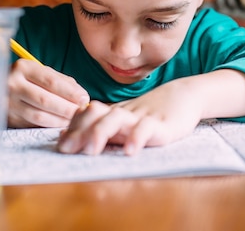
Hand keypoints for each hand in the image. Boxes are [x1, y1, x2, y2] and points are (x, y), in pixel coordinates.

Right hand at [7, 59, 89, 127]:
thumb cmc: (28, 79)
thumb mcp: (42, 73)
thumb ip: (63, 82)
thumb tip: (82, 97)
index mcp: (23, 67)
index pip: (51, 82)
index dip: (70, 92)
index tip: (84, 99)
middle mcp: (12, 84)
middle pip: (45, 100)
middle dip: (67, 108)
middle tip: (81, 112)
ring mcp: (7, 102)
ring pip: (39, 115)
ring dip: (60, 120)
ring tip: (73, 119)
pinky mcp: (8, 117)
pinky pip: (33, 124)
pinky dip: (49, 125)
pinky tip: (60, 123)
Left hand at [57, 84, 203, 155]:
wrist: (185, 95)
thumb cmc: (151, 113)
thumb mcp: (125, 121)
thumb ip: (101, 130)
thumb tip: (68, 139)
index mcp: (112, 113)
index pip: (86, 114)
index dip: (72, 127)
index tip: (60, 144)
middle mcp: (122, 113)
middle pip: (95, 115)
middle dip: (78, 132)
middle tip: (66, 149)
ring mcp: (140, 117)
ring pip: (116, 118)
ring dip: (101, 133)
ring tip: (91, 150)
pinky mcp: (161, 125)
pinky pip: (146, 129)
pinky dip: (136, 137)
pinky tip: (129, 150)